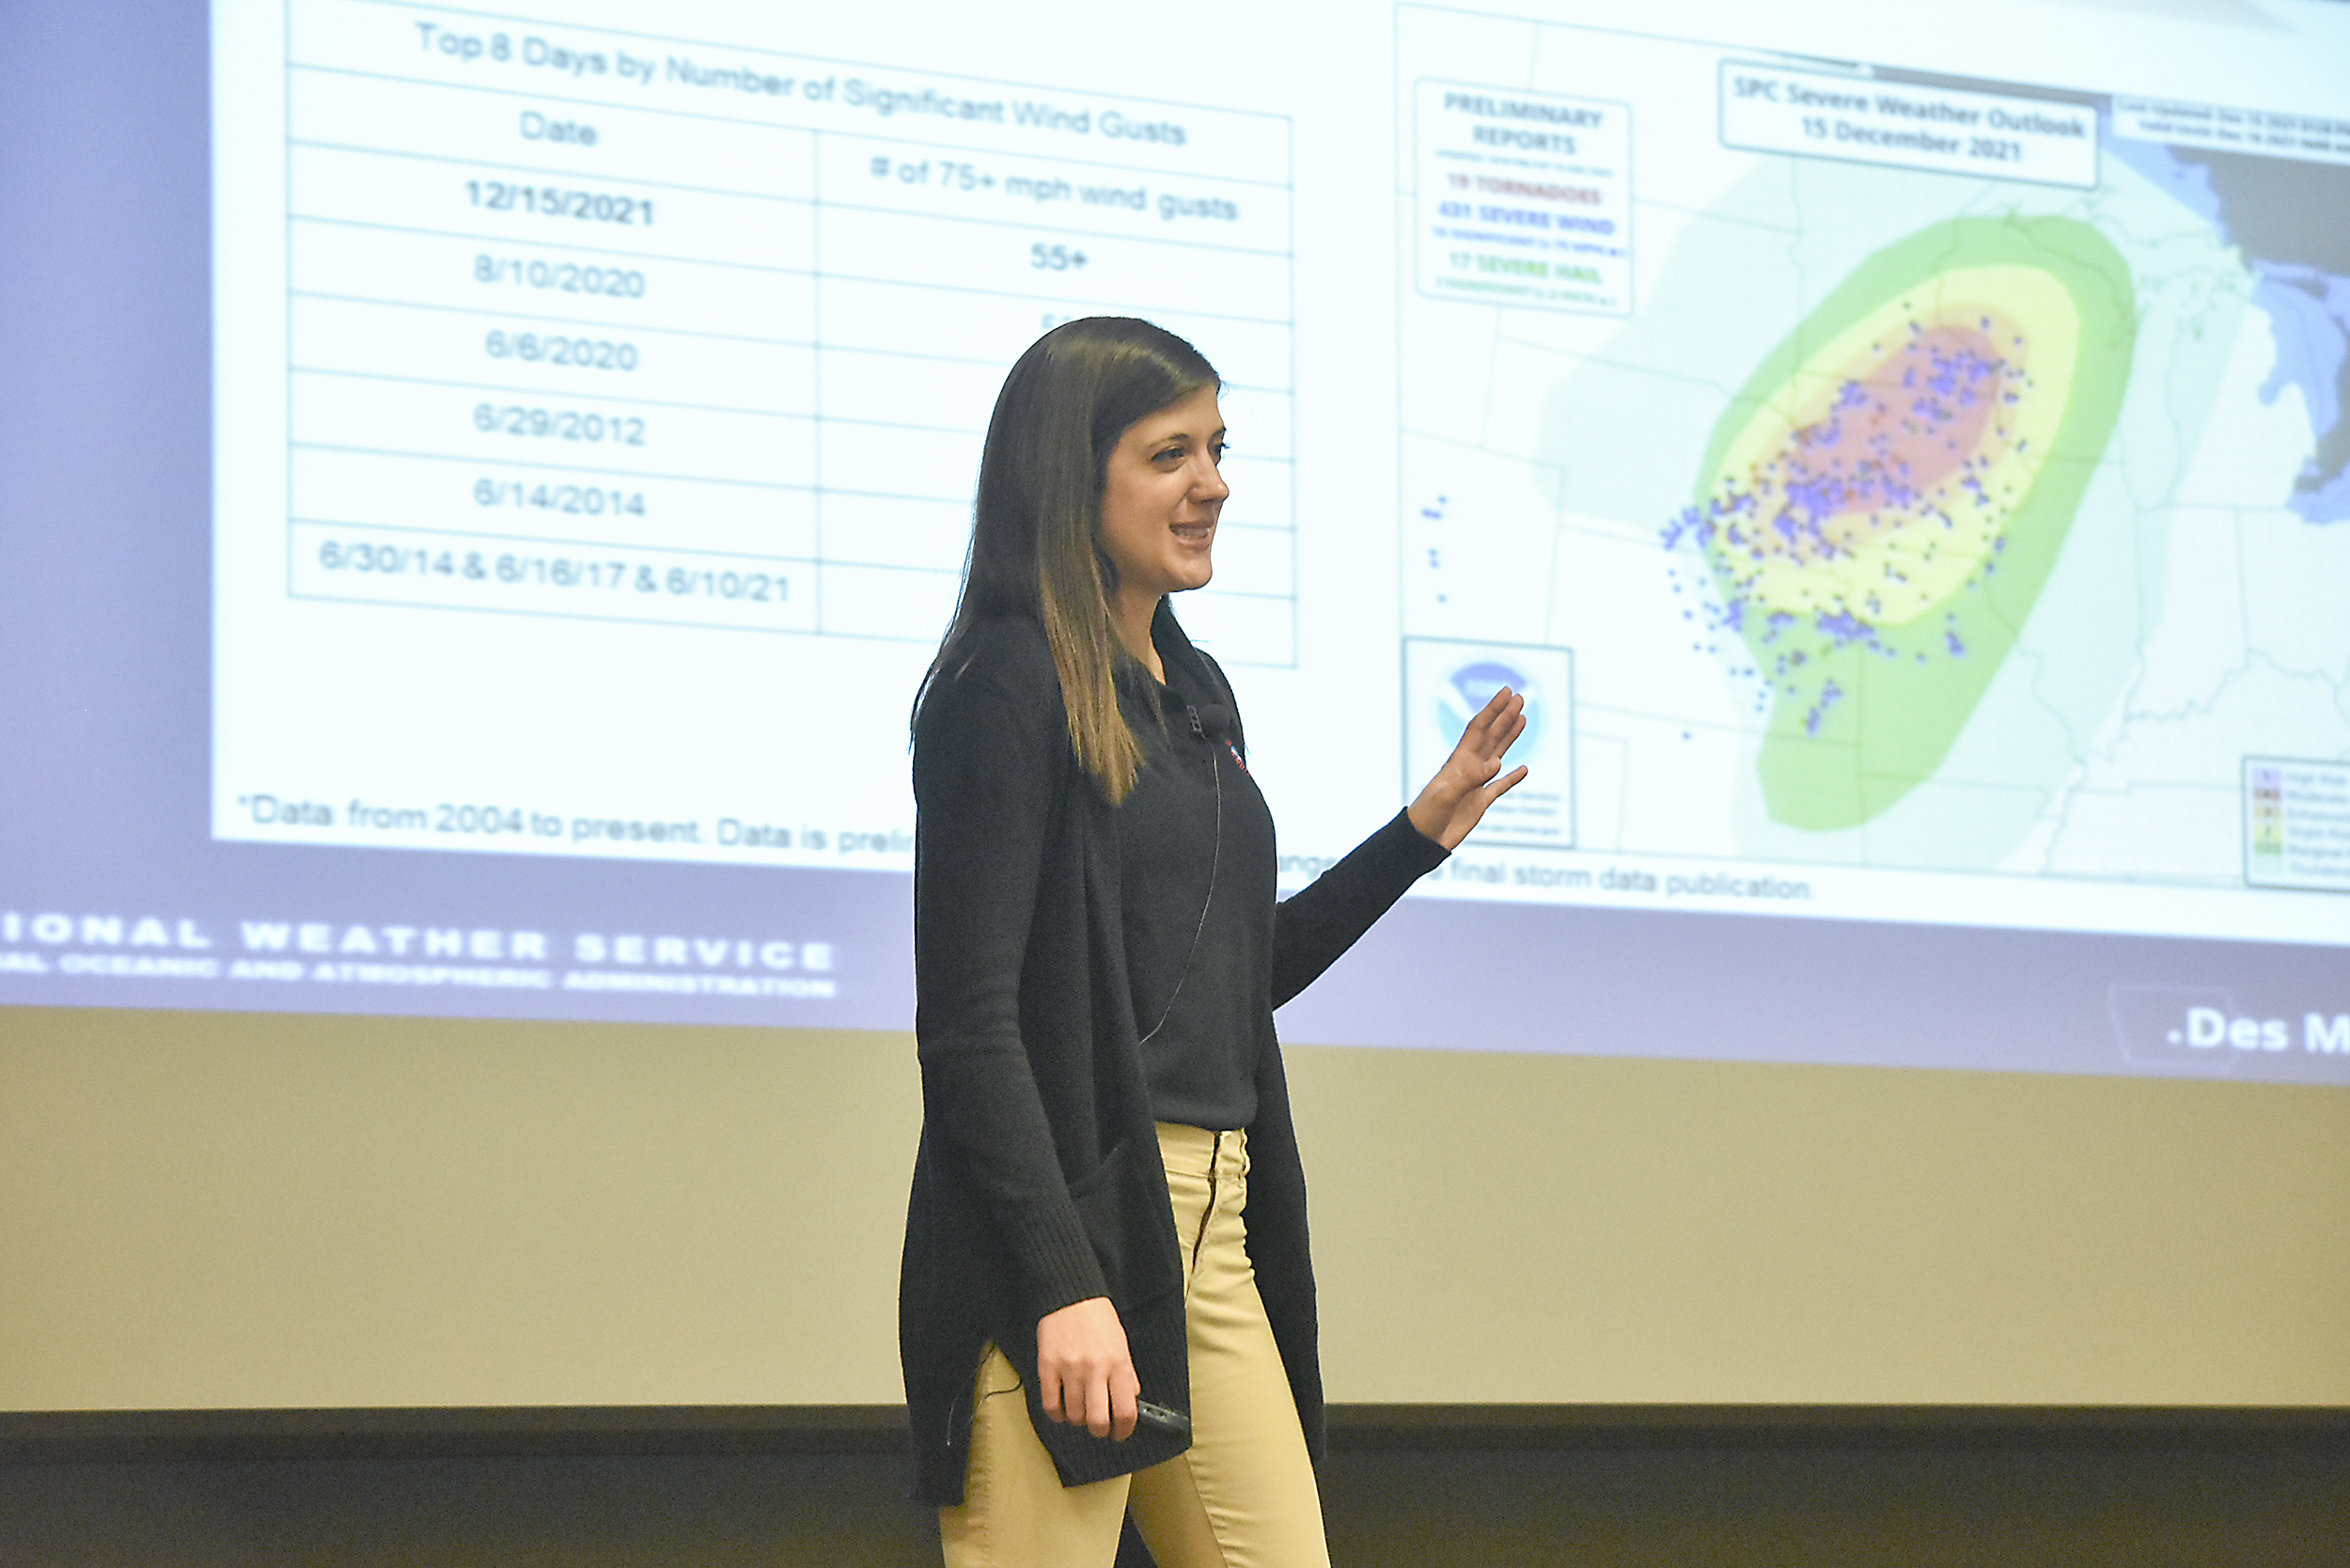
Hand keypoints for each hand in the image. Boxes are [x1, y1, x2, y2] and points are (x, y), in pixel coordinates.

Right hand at [1035, 1296, 1138, 1440]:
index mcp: (1118, 1364)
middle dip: (1100, 1431)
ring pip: (1074, 1415)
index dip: (1124, 1431)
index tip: (1120, 1434)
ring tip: (1080, 1411)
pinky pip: (1050, 1405)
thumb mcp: (1122, 1344)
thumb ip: (1127, 1374)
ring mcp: (1070, 1369)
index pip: (1126, 1411)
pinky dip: (1057, 1414)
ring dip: (1078, 1420)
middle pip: (1098, 1421)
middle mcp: (1095, 1369)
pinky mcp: (1048, 1367)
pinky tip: (1061, 1410)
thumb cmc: (1098, 1320)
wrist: (1071, 1297)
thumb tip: (1130, 1400)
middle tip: (1099, 1427)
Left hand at [1406, 685, 1529, 849]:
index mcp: (1458, 761)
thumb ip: (1471, 777)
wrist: (1422, 840)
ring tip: (1522, 719)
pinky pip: (1500, 787)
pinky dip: (1513, 777)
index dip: (1493, 709)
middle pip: (1490, 736)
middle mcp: (1468, 768)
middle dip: (1504, 716)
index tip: (1507, 693)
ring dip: (1509, 737)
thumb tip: (1497, 763)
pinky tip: (1523, 769)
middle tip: (1520, 697)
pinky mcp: (1480, 803)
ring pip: (1497, 754)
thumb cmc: (1427, 815)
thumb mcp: (1446, 794)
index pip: (1479, 729)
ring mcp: (1475, 784)